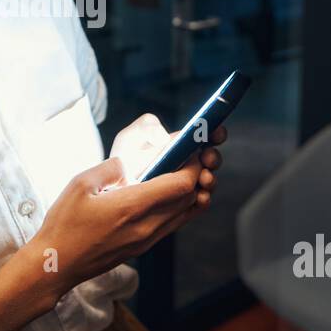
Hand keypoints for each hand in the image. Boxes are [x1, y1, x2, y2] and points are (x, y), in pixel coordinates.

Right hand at [26, 123, 228, 302]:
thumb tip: (128, 163)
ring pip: (186, 213)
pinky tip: (169, 194)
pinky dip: (180, 206)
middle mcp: (147, 225)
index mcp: (132, 206)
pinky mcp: (143, 246)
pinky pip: (174, 224)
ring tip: (185, 173)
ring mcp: (147, 239)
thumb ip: (110, 168)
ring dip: (192, 192)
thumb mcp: (80, 184)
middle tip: (193, 157)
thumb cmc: (65, 225)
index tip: (191, 149)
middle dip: (198, 175)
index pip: (181, 184)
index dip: (192, 164)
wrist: (57, 264)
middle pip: (191, 197)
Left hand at [109, 113, 226, 203]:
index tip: (216, 132)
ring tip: (203, 178)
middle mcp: (189, 163)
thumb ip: (147, 126)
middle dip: (214, 158)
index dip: (216, 132)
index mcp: (182, 143)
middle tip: (206, 159)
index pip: (207, 136)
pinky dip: (204, 200)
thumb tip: (165, 138)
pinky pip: (199, 204)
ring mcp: (188, 184)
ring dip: (211, 179)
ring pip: (208, 182)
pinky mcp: (183, 204)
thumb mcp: (132, 135)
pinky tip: (199, 198)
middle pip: (212, 159)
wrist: (114, 184)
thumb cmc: (125, 157)